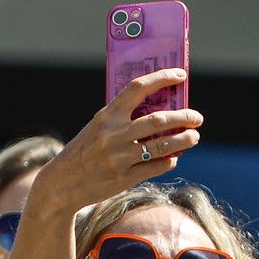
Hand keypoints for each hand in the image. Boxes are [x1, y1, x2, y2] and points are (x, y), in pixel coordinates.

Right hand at [31, 69, 201, 217]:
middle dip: (184, 117)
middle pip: (158, 120)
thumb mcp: (97, 128)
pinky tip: (173, 158)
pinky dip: (169, 161)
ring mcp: (120, 157)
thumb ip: (122, 119)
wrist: (62, 183)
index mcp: (107, 116)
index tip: (180, 75)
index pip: (138, 88)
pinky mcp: (124, 178)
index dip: (162, 78)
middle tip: (197, 117)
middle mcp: (114, 134)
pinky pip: (156, 167)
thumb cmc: (84, 151)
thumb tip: (159, 113)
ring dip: (183, 140)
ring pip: (162, 146)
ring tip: (194, 137)